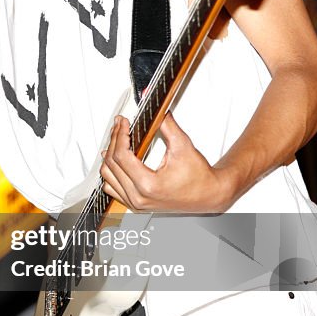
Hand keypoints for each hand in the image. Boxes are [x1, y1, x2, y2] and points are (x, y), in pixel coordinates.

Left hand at [100, 114, 232, 213]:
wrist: (208, 195)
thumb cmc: (199, 177)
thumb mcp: (183, 146)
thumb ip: (167, 125)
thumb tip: (156, 111)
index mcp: (148, 185)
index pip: (121, 156)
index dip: (120, 135)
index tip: (123, 123)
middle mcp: (139, 197)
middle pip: (112, 164)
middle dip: (114, 140)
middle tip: (120, 126)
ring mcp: (136, 203)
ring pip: (108, 177)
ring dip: (109, 156)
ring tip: (116, 139)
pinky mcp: (136, 205)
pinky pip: (112, 189)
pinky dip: (111, 173)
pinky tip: (115, 161)